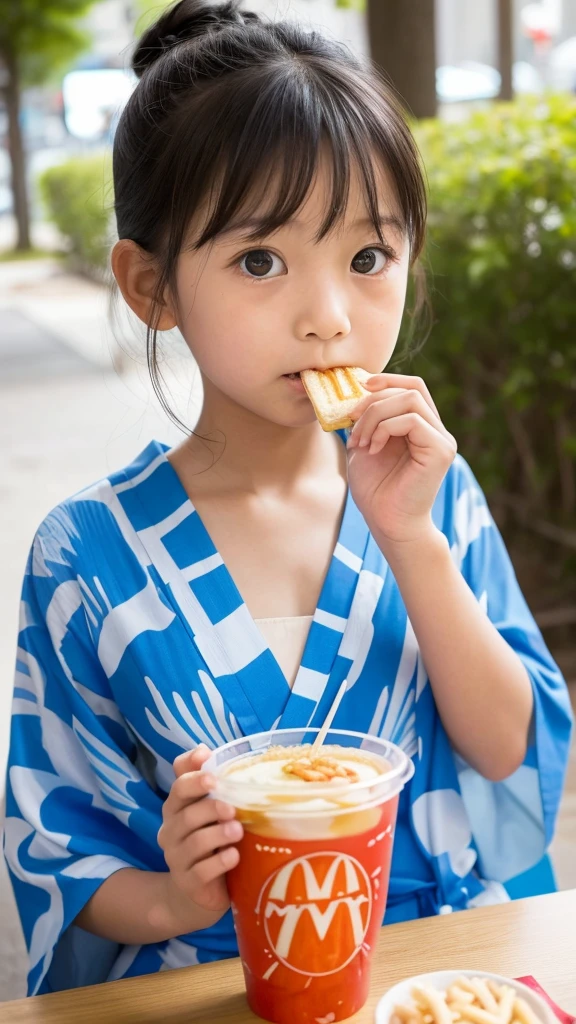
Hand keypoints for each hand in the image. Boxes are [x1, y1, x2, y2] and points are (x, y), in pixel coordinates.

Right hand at [157, 745, 242, 924]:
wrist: (197, 891)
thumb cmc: (210, 841)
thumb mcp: (208, 810)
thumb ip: (205, 782)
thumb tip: (203, 748)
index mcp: (176, 807)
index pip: (178, 786)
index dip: (193, 775)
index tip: (212, 769)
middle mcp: (171, 830)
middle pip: (186, 813)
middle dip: (210, 808)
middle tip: (232, 809)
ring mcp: (176, 858)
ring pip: (194, 842)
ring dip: (218, 834)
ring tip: (238, 831)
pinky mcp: (188, 883)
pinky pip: (201, 871)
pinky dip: (220, 862)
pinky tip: (233, 856)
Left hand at [346, 373, 456, 546]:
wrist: (388, 524)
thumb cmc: (376, 491)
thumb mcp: (363, 446)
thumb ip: (364, 420)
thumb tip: (355, 393)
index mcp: (422, 427)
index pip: (413, 386)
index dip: (388, 379)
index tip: (361, 385)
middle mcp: (436, 430)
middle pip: (411, 388)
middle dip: (374, 400)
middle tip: (351, 420)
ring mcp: (442, 440)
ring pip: (410, 400)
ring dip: (376, 414)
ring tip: (361, 439)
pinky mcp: (441, 450)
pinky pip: (412, 420)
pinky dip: (385, 428)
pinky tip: (373, 448)